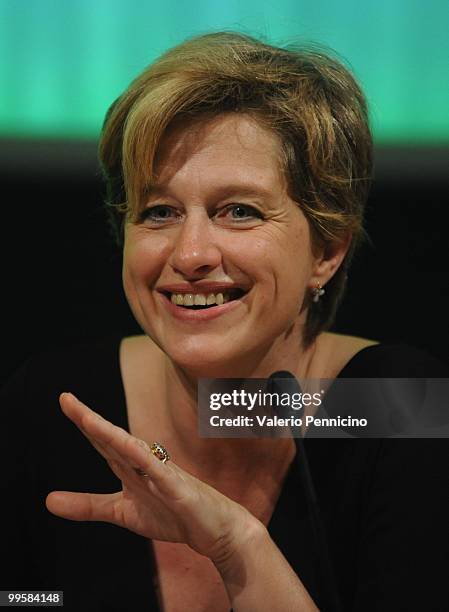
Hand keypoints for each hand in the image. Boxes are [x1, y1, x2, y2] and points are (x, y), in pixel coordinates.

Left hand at [46, 393, 256, 563]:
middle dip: (89, 419)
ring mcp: (162, 473)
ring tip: (87, 419)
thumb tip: (48, 500)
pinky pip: (159, 472)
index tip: (65, 400)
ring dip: (110, 433)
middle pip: (113, 438)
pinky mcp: (178, 488)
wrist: (215, 530)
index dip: (84, 422)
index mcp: (131, 467)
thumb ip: (88, 505)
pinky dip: (144, 460)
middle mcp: (145, 463)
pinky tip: (128, 448)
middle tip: (65, 398)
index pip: (103, 441)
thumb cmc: (174, 515)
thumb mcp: (122, 512)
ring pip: (133, 449)